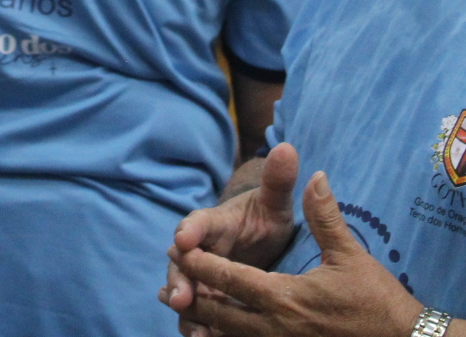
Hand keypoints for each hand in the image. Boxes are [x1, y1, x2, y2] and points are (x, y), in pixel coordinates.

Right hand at [162, 144, 300, 328]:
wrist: (259, 238)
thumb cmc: (265, 217)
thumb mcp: (275, 201)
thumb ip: (278, 179)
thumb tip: (286, 147)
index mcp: (214, 222)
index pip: (197, 222)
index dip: (189, 230)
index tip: (184, 238)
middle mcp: (200, 249)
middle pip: (182, 263)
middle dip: (180, 278)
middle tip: (180, 295)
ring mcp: (200, 275)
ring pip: (185, 292)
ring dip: (186, 309)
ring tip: (192, 327)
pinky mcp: (207, 299)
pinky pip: (198, 314)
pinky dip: (197, 326)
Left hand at [170, 170, 422, 336]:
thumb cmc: (376, 300)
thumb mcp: (349, 254)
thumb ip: (324, 215)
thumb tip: (316, 175)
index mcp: (284, 298)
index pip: (229, 281)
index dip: (201, 266)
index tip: (178, 253)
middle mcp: (275, 327)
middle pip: (219, 314)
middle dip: (194, 297)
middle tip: (170, 284)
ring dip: (207, 325)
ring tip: (186, 313)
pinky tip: (218, 334)